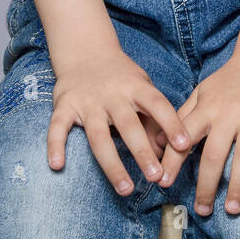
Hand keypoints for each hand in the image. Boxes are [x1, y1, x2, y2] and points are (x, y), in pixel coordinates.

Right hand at [47, 46, 190, 195]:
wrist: (85, 50)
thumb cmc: (122, 76)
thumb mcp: (142, 87)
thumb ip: (153, 118)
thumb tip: (168, 152)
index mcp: (136, 87)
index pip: (157, 105)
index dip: (172, 124)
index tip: (184, 146)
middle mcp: (112, 95)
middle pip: (128, 125)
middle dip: (142, 152)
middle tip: (155, 177)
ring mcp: (87, 101)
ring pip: (98, 136)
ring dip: (112, 164)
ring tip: (125, 188)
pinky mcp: (64, 106)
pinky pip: (58, 128)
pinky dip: (55, 145)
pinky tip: (56, 165)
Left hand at [158, 51, 239, 214]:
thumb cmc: (231, 78)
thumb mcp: (203, 92)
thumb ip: (183, 116)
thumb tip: (157, 140)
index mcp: (208, 108)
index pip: (184, 137)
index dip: (172, 160)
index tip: (162, 184)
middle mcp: (229, 112)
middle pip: (215, 154)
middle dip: (207, 185)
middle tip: (202, 211)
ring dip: (239, 184)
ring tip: (233, 209)